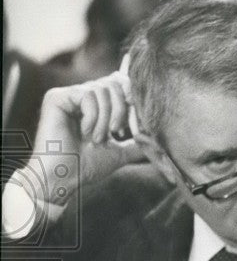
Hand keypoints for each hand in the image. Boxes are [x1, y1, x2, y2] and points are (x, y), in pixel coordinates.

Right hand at [30, 72, 147, 200]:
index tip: (134, 124)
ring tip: (96, 138)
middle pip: (114, 83)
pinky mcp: (56, 97)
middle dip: (121, 110)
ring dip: (106, 118)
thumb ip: (136, 144)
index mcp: (95, 106)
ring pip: (102, 89)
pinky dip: (93, 117)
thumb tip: (157, 142)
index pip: (119, 85)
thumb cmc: (87, 166)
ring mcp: (68, 96)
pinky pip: (87, 95)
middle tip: (116, 132)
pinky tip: (85, 133)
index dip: (132, 99)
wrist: (65, 177)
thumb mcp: (120, 153)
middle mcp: (81, 97)